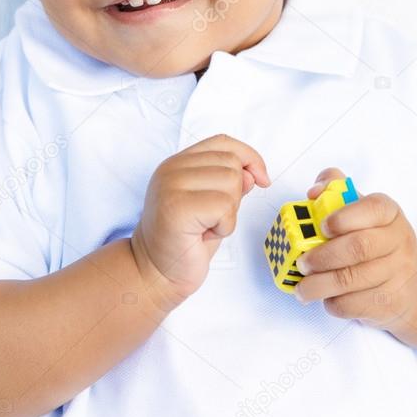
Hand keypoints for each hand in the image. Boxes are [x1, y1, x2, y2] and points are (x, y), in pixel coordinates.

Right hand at [131, 133, 270, 312]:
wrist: (155, 273)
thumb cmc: (185, 241)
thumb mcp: (213, 205)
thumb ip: (230, 184)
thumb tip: (253, 172)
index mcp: (178, 163)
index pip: (223, 142)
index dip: (249, 156)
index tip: (262, 179)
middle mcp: (171, 168)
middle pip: (231, 164)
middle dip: (235, 195)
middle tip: (212, 218)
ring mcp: (171, 185)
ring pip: (231, 182)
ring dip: (229, 212)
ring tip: (206, 226)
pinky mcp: (177, 207)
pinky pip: (225, 207)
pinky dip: (224, 226)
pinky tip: (203, 235)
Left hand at [293, 167, 416, 330]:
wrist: (409, 282)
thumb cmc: (373, 239)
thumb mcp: (359, 210)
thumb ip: (334, 191)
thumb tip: (315, 192)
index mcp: (389, 212)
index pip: (372, 209)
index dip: (344, 217)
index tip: (323, 226)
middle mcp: (399, 239)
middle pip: (359, 247)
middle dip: (323, 256)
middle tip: (302, 263)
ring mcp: (398, 272)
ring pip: (352, 280)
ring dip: (319, 285)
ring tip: (303, 287)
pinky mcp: (391, 302)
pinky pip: (354, 304)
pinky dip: (333, 303)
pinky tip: (326, 297)